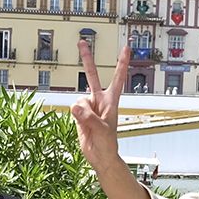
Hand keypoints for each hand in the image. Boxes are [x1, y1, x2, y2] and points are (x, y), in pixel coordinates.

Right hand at [70, 40, 130, 173]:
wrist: (99, 156)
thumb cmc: (108, 144)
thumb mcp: (102, 130)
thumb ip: (89, 117)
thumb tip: (76, 106)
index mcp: (111, 101)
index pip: (118, 77)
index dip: (121, 62)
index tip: (125, 48)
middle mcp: (100, 100)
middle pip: (93, 75)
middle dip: (87, 59)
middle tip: (82, 42)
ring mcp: (89, 107)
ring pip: (79, 98)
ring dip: (81, 110)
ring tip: (89, 123)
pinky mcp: (80, 114)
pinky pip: (73, 108)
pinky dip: (75, 115)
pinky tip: (82, 123)